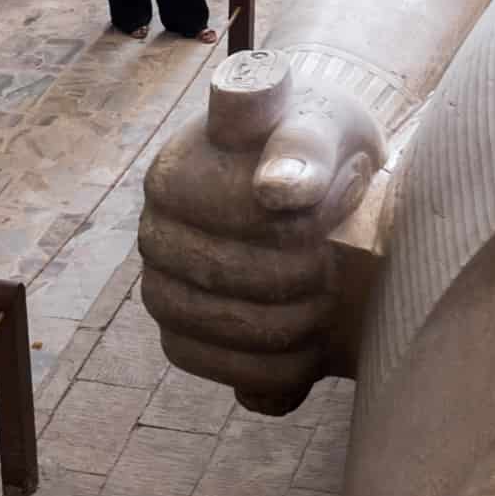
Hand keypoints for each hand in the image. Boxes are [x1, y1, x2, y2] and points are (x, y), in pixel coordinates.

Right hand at [139, 60, 385, 412]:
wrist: (332, 192)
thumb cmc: (325, 146)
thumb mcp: (327, 126)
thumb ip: (306, 147)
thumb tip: (277, 190)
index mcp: (176, 174)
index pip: (226, 211)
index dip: (289, 217)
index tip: (336, 200)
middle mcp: (157, 234)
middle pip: (217, 277)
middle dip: (292, 274)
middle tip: (337, 260)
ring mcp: (166, 289)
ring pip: (211, 329)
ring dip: (286, 324)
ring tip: (330, 300)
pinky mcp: (189, 338)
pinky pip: (220, 369)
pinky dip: (275, 368)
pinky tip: (314, 345)